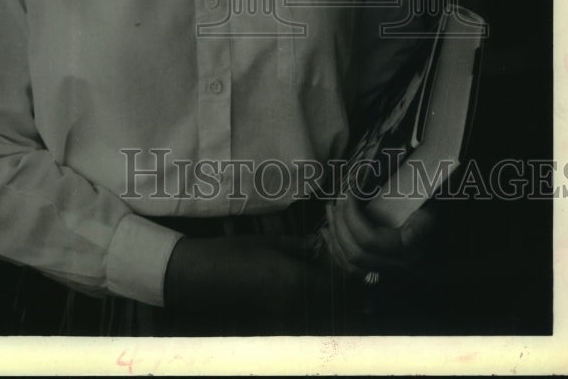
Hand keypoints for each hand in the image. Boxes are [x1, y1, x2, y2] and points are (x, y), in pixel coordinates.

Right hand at [163, 232, 357, 333]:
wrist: (202, 279)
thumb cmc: (236, 254)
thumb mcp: (272, 243)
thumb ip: (302, 247)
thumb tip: (325, 246)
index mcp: (298, 281)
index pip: (340, 285)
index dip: (356, 279)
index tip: (365, 269)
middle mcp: (297, 305)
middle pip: (338, 308)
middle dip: (353, 299)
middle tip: (362, 286)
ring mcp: (286, 318)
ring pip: (324, 318)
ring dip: (337, 309)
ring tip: (344, 294)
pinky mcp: (276, 324)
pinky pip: (307, 320)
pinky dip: (318, 314)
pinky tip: (317, 300)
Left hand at [322, 195, 434, 275]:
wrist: (443, 227)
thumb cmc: (431, 205)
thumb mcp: (426, 197)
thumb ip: (408, 192)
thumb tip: (377, 176)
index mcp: (409, 247)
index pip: (369, 239)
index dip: (352, 215)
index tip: (348, 191)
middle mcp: (399, 266)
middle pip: (357, 252)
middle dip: (341, 223)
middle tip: (337, 198)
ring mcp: (390, 271)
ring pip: (352, 262)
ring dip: (335, 234)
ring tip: (330, 208)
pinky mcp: (382, 271)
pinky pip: (351, 269)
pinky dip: (335, 249)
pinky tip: (327, 231)